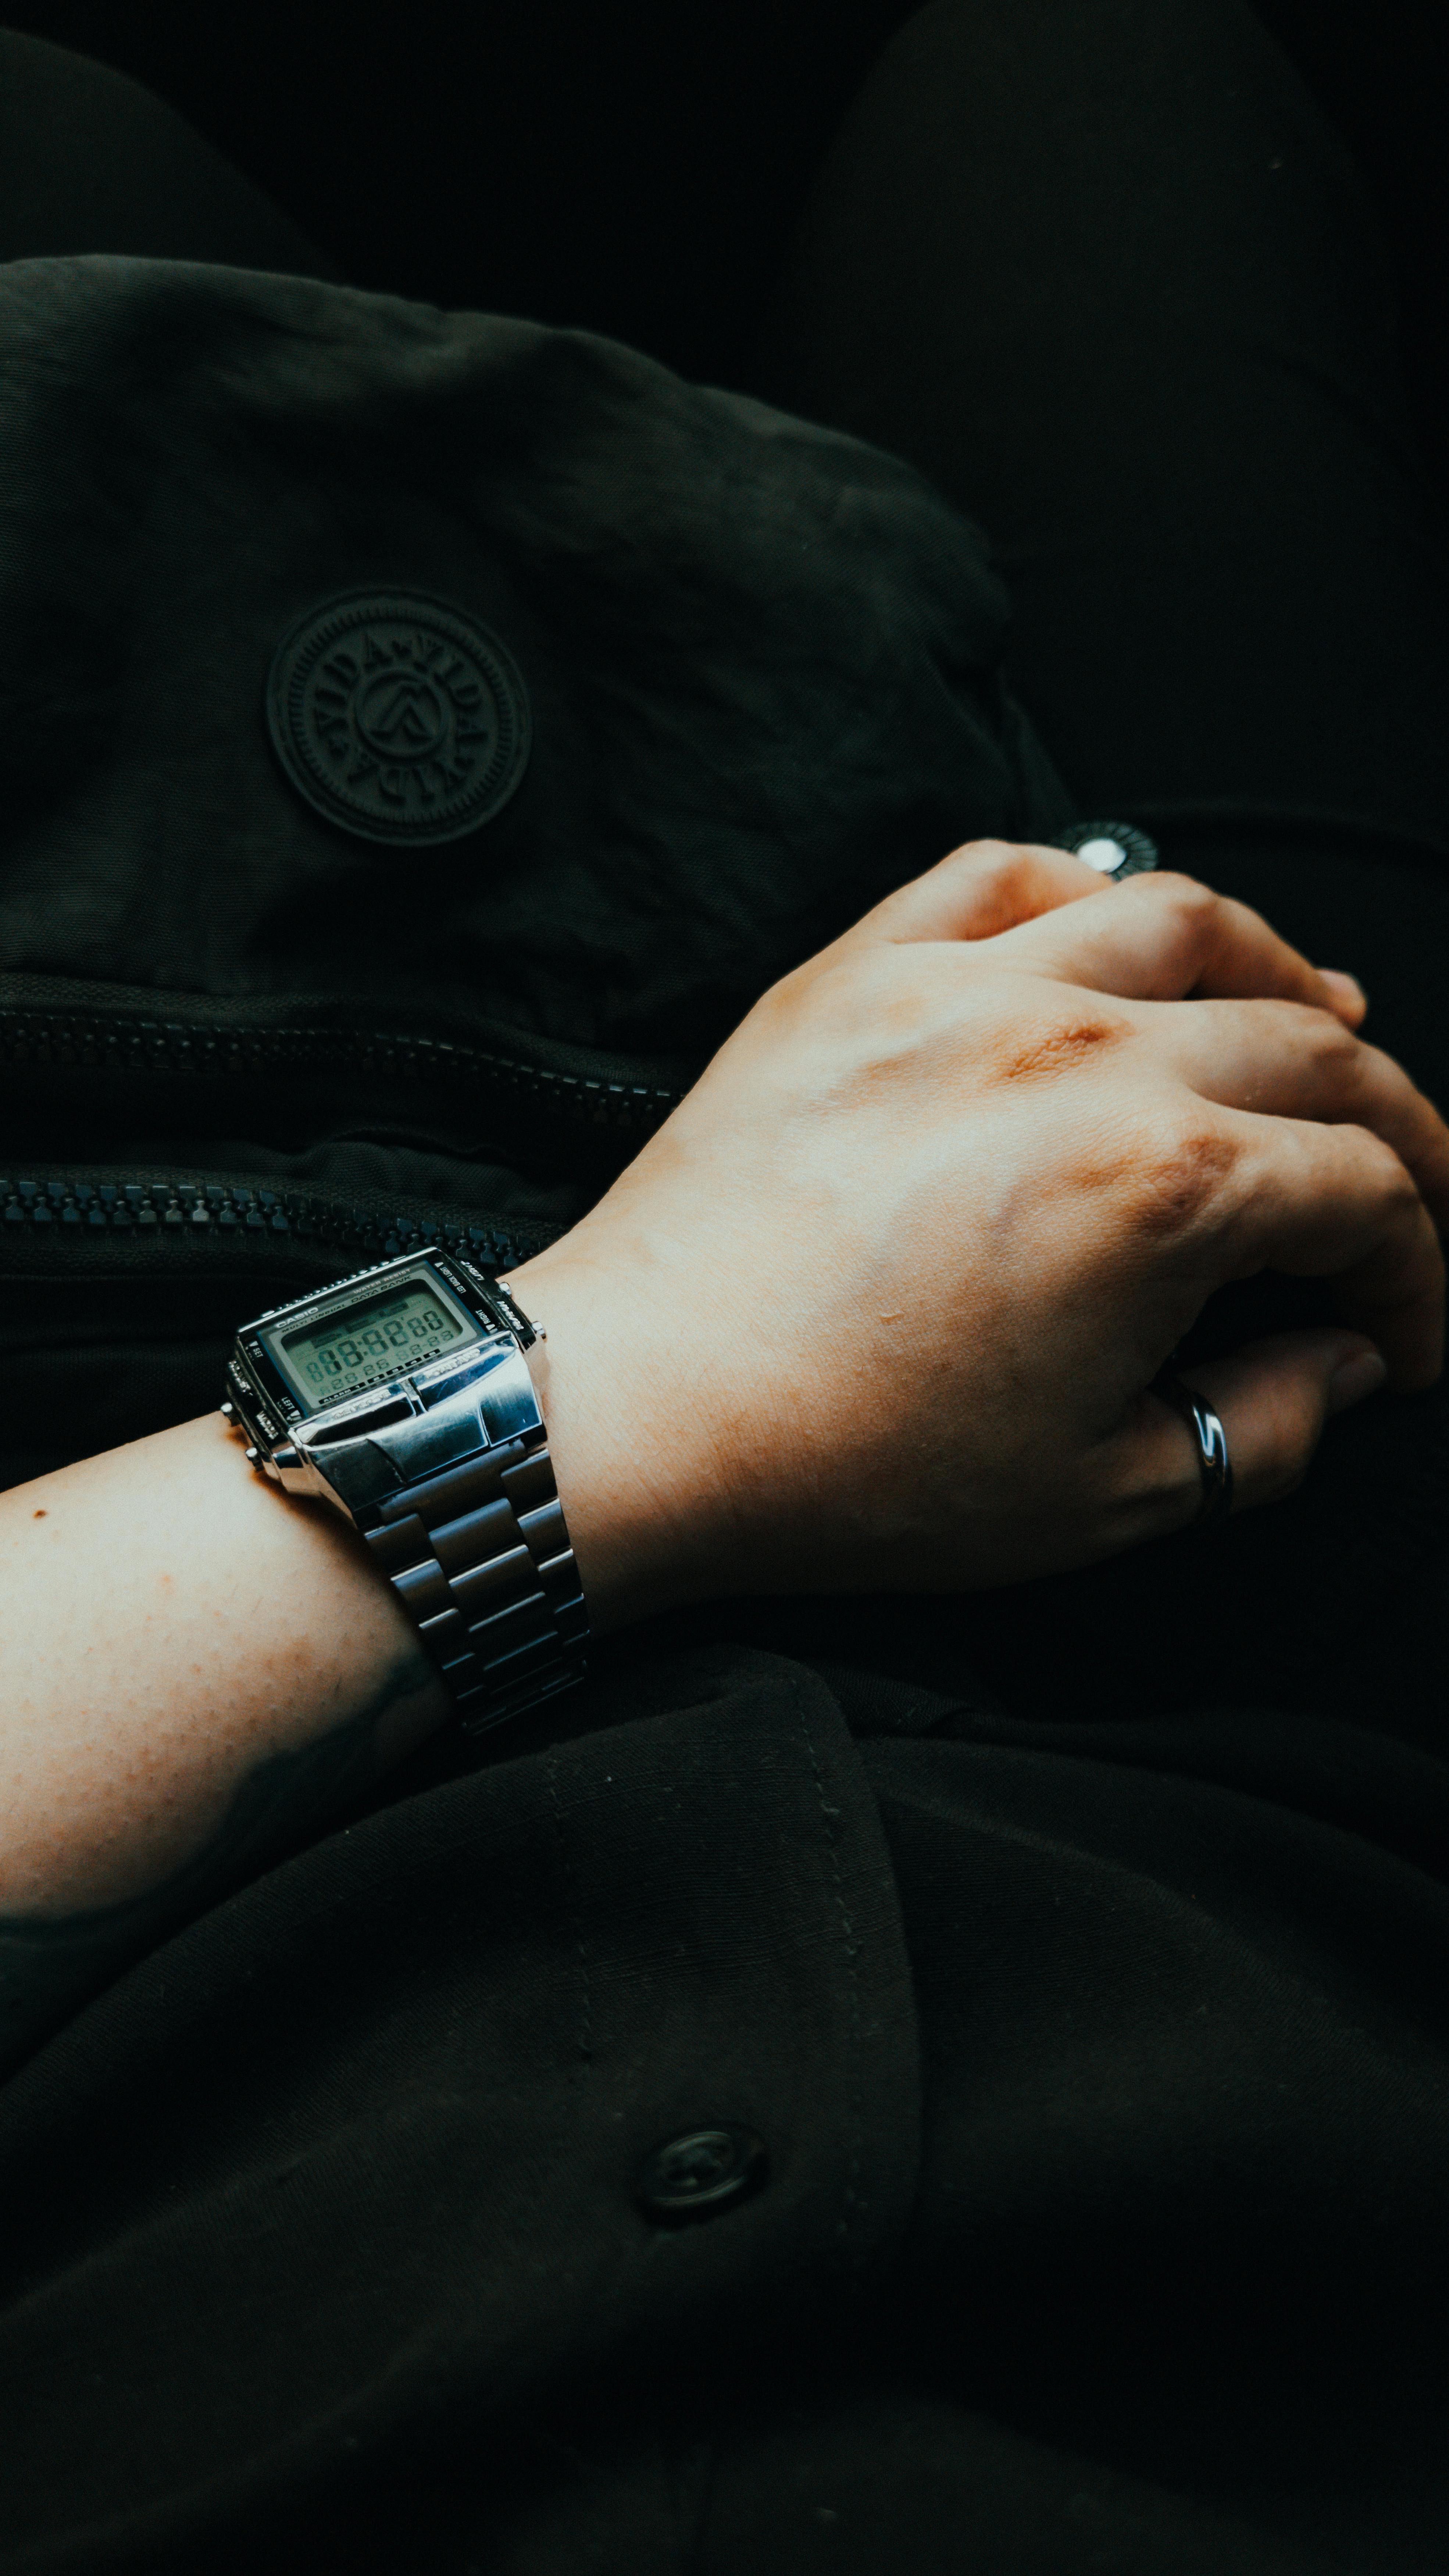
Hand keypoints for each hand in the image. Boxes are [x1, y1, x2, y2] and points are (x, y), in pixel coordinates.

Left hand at [508, 843, 1448, 1626]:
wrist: (642, 1412)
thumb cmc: (847, 1464)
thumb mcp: (1097, 1497)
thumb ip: (1258, 1429)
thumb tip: (1335, 1362)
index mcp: (1162, 1185)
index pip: (1364, 1192)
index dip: (1415, 1270)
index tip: (1399, 1331)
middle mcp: (1081, 1054)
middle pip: (1306, 1046)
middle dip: (1389, 1125)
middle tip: (1397, 1188)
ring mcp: (963, 994)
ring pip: (1179, 919)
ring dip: (1273, 968)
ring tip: (1309, 1013)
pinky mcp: (858, 976)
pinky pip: (1000, 877)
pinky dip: (1081, 891)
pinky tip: (1112, 937)